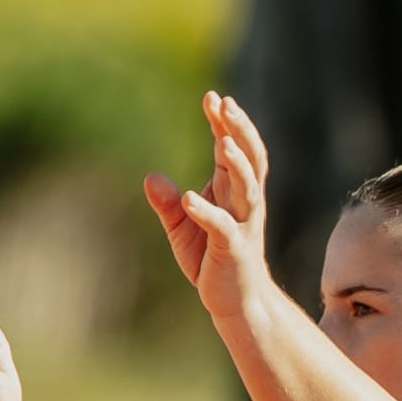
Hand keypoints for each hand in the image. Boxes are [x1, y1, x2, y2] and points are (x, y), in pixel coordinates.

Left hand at [144, 90, 272, 327]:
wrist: (235, 302)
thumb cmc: (211, 261)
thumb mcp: (182, 227)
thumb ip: (167, 203)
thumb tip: (150, 177)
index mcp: (233, 192)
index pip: (233, 149)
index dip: (225, 123)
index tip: (212, 97)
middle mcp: (244, 203)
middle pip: (251, 158)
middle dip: (240, 130)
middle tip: (225, 104)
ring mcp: (243, 226)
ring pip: (248, 187)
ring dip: (237, 164)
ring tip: (222, 143)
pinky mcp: (234, 250)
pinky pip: (222, 227)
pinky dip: (206, 212)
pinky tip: (188, 198)